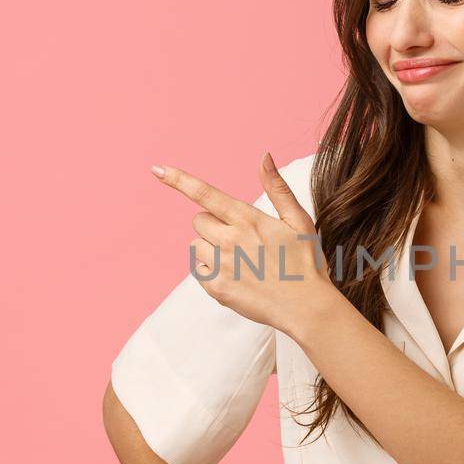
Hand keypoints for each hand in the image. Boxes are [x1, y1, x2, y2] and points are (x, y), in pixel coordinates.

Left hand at [151, 152, 336, 339]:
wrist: (307, 307)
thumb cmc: (305, 262)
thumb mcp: (298, 220)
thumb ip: (277, 188)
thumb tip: (264, 156)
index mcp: (248, 219)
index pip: (206, 194)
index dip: (179, 180)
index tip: (157, 169)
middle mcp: (231, 240)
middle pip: (199, 221)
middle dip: (213, 225)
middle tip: (239, 239)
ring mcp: (222, 265)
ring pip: (195, 245)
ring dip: (210, 248)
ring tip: (240, 260)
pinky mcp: (217, 288)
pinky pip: (199, 270)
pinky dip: (212, 271)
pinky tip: (237, 277)